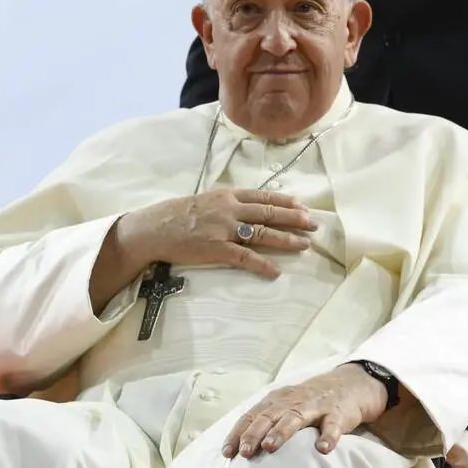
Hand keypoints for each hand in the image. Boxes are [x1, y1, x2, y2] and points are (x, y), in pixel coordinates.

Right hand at [119, 188, 316, 278]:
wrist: (154, 228)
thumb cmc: (175, 215)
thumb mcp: (204, 200)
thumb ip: (225, 203)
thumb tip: (244, 208)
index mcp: (227, 195)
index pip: (263, 196)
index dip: (285, 201)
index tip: (302, 206)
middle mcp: (230, 209)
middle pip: (269, 212)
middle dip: (294, 219)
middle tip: (313, 225)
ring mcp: (224, 229)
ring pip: (263, 233)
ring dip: (286, 240)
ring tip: (304, 245)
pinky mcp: (217, 249)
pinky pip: (245, 258)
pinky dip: (262, 265)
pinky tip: (275, 271)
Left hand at [224, 365, 388, 458]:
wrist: (349, 384)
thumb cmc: (309, 403)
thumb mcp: (285, 407)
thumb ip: (265, 422)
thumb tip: (239, 448)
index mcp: (276, 401)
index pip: (252, 416)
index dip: (239, 433)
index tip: (227, 452)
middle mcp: (292, 401)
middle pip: (269, 416)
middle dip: (255, 433)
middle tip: (245, 451)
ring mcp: (315, 406)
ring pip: (295, 418)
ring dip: (281, 432)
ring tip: (270, 447)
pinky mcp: (338, 413)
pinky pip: (332, 425)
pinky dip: (328, 436)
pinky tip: (323, 449)